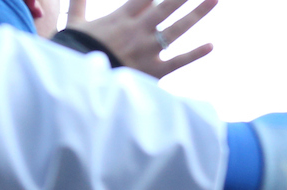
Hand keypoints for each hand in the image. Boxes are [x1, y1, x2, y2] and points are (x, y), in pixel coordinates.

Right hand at [66, 0, 215, 79]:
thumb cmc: (76, 52)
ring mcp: (148, 50)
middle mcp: (138, 31)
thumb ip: (78, 3)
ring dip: (198, 13)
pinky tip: (211, 45)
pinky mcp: (153, 71)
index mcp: (121, 18)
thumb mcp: (74, 24)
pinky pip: (178, 61)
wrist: (81, 85)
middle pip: (167, 5)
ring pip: (177, 28)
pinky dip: (195, 54)